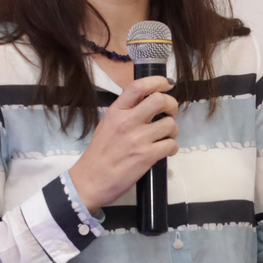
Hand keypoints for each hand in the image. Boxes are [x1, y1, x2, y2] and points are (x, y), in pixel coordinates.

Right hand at [69, 76, 179, 210]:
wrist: (89, 181)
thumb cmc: (99, 154)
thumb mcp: (107, 125)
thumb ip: (125, 113)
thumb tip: (147, 104)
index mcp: (116, 112)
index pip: (138, 87)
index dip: (157, 81)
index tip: (166, 84)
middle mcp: (127, 122)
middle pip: (160, 100)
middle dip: (171, 105)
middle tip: (169, 113)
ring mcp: (138, 139)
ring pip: (169, 124)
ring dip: (173, 130)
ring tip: (166, 136)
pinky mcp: (146, 156)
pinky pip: (171, 145)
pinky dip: (172, 147)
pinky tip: (165, 150)